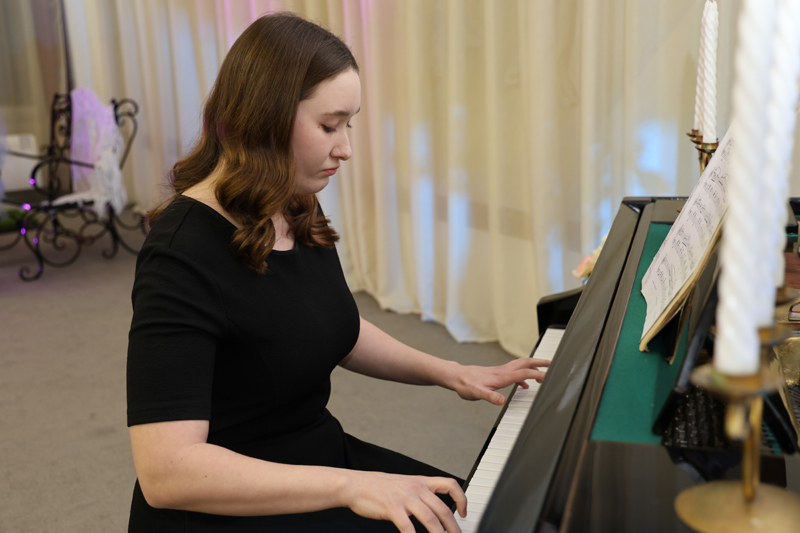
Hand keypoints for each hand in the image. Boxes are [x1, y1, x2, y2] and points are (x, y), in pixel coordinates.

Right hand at [342, 470, 466, 532]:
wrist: (356, 485)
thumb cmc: (379, 487)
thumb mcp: (404, 484)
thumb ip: (420, 493)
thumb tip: (434, 507)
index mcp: (421, 481)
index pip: (450, 484)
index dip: (461, 499)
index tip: (464, 513)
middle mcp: (416, 488)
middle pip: (443, 509)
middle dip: (454, 527)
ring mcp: (405, 498)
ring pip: (431, 519)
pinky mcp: (393, 509)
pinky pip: (408, 527)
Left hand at [451, 358, 549, 405]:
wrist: (457, 377)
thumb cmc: (466, 385)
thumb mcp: (477, 393)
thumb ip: (490, 397)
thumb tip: (501, 401)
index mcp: (502, 376)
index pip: (524, 373)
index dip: (537, 374)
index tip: (549, 376)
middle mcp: (503, 371)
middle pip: (525, 363)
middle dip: (540, 362)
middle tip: (553, 363)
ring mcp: (501, 371)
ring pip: (521, 364)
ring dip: (534, 365)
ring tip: (544, 370)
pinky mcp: (498, 373)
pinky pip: (515, 372)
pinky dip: (524, 375)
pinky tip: (525, 385)